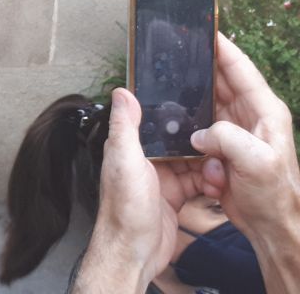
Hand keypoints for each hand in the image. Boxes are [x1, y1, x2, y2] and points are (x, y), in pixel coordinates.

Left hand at [75, 88, 204, 292]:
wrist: (134, 251)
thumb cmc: (124, 208)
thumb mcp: (124, 160)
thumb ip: (126, 127)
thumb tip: (122, 92)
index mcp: (130, 147)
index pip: (156, 122)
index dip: (177, 115)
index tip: (200, 107)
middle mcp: (146, 160)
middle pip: (180, 141)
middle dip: (201, 139)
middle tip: (219, 140)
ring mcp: (163, 179)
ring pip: (193, 161)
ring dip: (209, 162)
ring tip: (220, 164)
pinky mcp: (176, 197)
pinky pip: (198, 182)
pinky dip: (210, 181)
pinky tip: (218, 184)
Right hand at [191, 33, 299, 243]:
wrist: (274, 226)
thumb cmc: (275, 195)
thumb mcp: (256, 162)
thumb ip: (227, 138)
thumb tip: (200, 132)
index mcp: (265, 111)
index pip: (241, 69)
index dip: (221, 47)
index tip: (202, 29)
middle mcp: (251, 116)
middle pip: (220, 81)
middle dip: (198, 67)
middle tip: (174, 52)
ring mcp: (237, 131)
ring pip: (207, 103)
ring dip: (190, 101)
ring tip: (168, 87)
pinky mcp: (224, 147)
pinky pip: (200, 128)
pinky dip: (188, 127)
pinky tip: (175, 126)